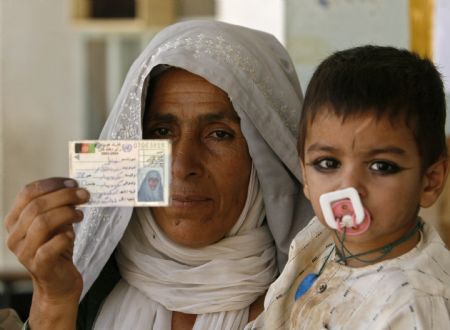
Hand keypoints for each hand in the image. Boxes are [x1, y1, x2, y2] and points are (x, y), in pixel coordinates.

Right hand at [4, 178, 89, 328]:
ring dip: (66, 214)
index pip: (28, 192)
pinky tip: (72, 234)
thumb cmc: (58, 246)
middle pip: (36, 206)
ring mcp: (24, 252)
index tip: (73, 182)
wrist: (59, 281)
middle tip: (84, 195)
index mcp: (16, 219)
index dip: (52, 184)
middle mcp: (15, 235)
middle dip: (64, 196)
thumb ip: (60, 205)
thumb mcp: (57, 221)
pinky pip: (49, 247)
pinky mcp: (38, 266)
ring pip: (42, 223)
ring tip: (81, 214)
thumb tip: (77, 186)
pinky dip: (64, 237)